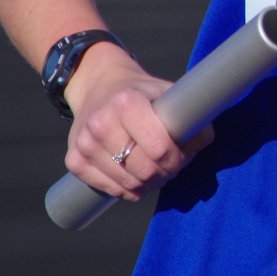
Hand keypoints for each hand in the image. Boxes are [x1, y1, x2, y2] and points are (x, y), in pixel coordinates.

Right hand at [63, 43, 212, 199]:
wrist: (99, 86)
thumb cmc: (142, 93)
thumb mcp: (168, 93)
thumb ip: (190, 117)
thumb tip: (202, 141)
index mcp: (127, 102)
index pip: (159, 149)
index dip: (177, 159)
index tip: (182, 155)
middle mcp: (101, 123)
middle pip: (145, 170)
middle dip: (165, 173)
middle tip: (171, 166)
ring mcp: (85, 144)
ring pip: (128, 184)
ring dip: (148, 184)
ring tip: (155, 169)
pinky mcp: (74, 161)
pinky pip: (109, 189)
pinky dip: (128, 189)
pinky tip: (135, 175)